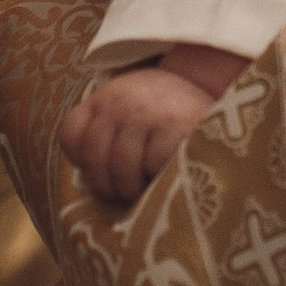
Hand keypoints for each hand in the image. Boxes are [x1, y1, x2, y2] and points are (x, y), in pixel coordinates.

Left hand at [59, 64, 214, 201]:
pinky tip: (168, 172)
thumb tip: (89, 185)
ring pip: (121, 167)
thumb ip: (106, 137)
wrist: (213, 90)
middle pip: (94, 156)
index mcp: (103, 97)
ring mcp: (145, 111)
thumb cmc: (164, 116)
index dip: (81, 161)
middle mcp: (119, 99)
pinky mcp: (173, 125)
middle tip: (123, 194)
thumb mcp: (128, 115)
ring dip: (131, 188)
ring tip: (145, 189)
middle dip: (106, 185)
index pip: (71, 134)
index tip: (100, 173)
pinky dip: (158, 177)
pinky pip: (152, 165)